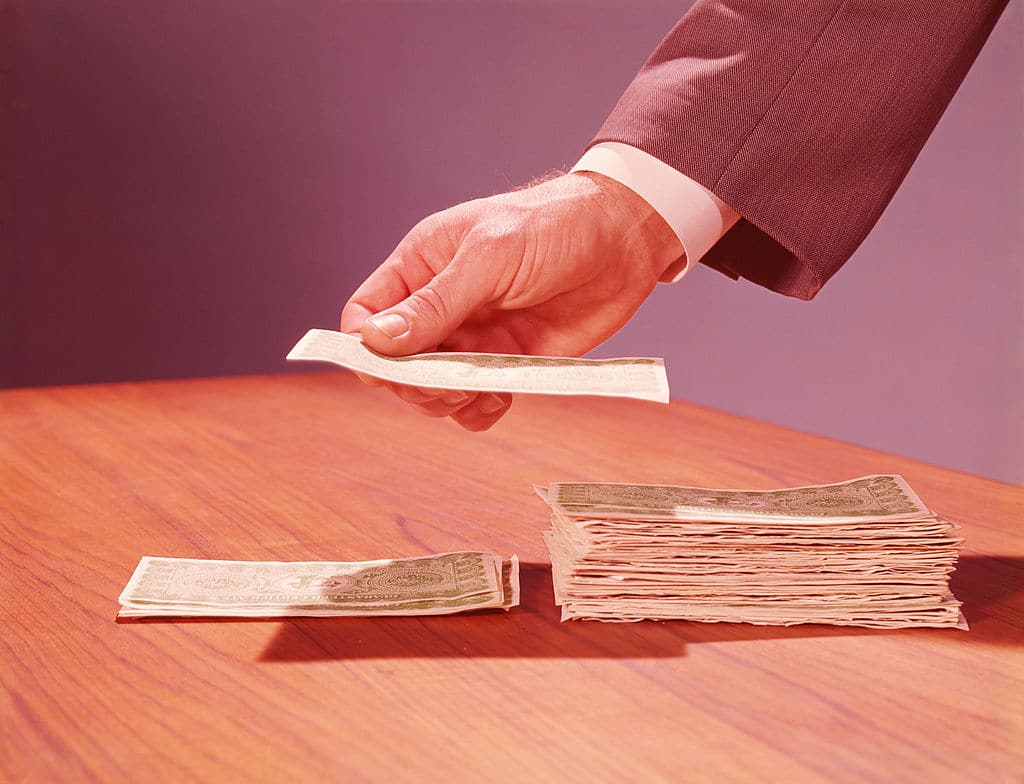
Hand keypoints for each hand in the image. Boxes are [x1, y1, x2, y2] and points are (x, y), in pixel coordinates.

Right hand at [340, 171, 683, 429]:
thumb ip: (435, 302)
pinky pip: (475, 403)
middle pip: (396, 364)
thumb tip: (376, 341)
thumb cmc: (555, 226)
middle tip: (452, 383)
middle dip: (415, 383)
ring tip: (481, 390)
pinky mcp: (508, 363)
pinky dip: (479, 412)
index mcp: (421, 266)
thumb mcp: (490, 256)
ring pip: (433, 390)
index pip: (366, 316)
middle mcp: (441, 306)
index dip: (367, 349)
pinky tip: (499, 399)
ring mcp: (473, 338)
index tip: (390, 370)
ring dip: (447, 402)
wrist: (624, 241)